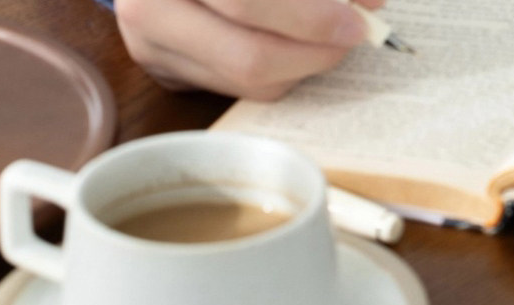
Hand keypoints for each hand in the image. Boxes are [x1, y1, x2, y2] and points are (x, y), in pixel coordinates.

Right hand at [114, 0, 385, 100]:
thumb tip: (367, 2)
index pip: (244, 2)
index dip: (309, 16)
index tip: (359, 15)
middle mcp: (147, 12)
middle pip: (249, 57)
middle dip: (317, 50)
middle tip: (356, 32)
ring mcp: (151, 50)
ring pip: (250, 82)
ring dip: (305, 63)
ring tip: (332, 34)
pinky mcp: (166, 73)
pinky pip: (239, 88)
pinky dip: (281, 68)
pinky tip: (295, 41)